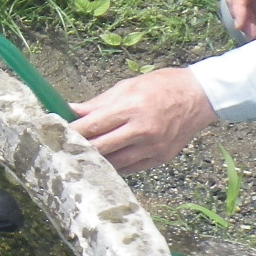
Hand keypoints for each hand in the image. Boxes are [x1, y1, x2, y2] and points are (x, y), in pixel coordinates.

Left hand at [71, 69, 218, 172]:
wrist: (200, 96)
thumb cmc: (161, 86)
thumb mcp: (127, 87)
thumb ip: (96, 104)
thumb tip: (69, 111)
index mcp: (132, 108)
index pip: (92, 126)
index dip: (71, 133)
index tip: (54, 135)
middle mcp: (142, 130)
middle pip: (99, 148)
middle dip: (78, 150)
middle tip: (60, 150)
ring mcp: (153, 148)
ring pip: (113, 163)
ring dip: (94, 161)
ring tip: (78, 158)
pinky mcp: (160, 159)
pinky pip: (129, 169)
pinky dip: (113, 166)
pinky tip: (102, 161)